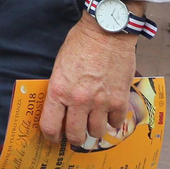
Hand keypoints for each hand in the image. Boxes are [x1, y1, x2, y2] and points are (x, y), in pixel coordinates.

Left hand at [39, 16, 137, 146]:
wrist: (107, 31)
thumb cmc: (81, 43)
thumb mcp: (60, 65)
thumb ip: (60, 88)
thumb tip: (60, 107)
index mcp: (59, 90)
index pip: (50, 126)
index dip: (51, 137)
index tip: (55, 138)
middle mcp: (78, 100)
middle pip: (75, 135)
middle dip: (74, 138)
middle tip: (76, 133)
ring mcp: (100, 102)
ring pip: (96, 132)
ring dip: (94, 129)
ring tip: (94, 121)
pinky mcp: (119, 99)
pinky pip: (115, 122)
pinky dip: (112, 119)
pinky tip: (110, 112)